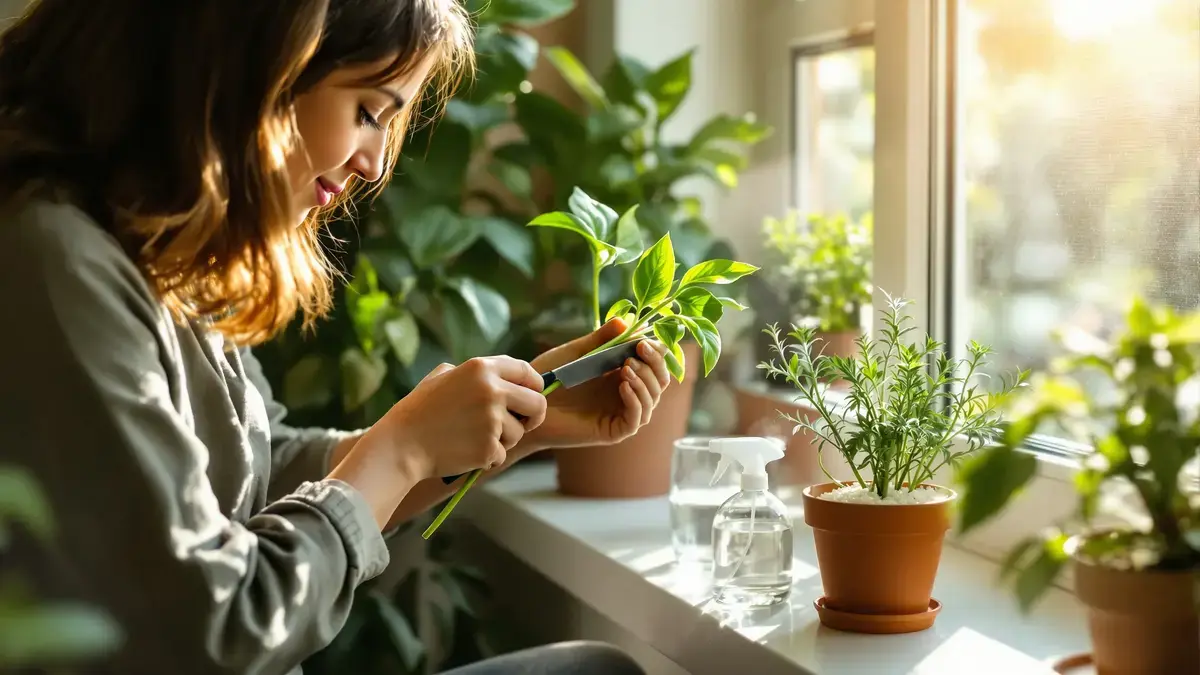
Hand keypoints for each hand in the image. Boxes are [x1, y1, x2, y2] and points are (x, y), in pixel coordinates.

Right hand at [356, 356, 547, 480]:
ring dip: (502, 440)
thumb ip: (473, 374)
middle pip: (537, 404)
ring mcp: (492, 420)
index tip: (533, 397)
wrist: (401, 444)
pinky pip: (501, 455)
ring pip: (518, 433)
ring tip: (472, 438)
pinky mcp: (489, 447)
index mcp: (481, 368)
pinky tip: (465, 451)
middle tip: (520, 425)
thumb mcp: (442, 377)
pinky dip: (487, 458)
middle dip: (532, 417)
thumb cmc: (419, 411)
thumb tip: (502, 377)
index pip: (527, 372)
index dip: (536, 386)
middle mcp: (491, 391)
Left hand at [526, 318, 671, 450]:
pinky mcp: (613, 431)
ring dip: (645, 382)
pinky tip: (624, 387)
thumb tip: (627, 322)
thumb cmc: (549, 377)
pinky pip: (636, 419)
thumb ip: (601, 338)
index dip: (657, 351)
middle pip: (660, 381)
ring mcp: (621, 412)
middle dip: (654, 365)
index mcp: (621, 372)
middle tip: (637, 351)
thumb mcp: (577, 352)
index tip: (644, 340)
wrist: (529, 403)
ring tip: (626, 368)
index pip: (654, 363)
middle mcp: (626, 393)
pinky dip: (636, 402)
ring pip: (652, 400)